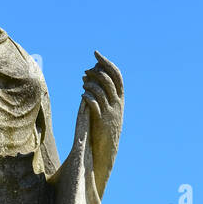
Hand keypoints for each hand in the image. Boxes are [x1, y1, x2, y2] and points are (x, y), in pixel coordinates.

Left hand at [81, 51, 122, 185]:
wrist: (107, 150)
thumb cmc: (103, 128)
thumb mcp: (105, 108)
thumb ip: (99, 93)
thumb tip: (86, 76)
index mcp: (120, 98)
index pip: (116, 75)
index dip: (106, 62)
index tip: (95, 53)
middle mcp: (117, 103)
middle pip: (108, 79)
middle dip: (96, 71)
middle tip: (86, 72)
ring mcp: (110, 112)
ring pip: (100, 90)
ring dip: (90, 84)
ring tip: (83, 84)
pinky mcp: (102, 121)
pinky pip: (94, 104)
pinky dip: (88, 96)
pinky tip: (82, 95)